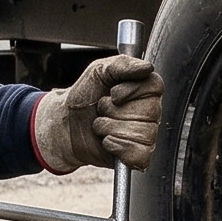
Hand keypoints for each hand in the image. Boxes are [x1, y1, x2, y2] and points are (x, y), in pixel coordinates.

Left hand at [33, 54, 164, 172]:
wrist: (65, 123)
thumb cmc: (85, 97)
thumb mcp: (98, 71)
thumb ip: (123, 65)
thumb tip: (148, 68)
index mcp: (145, 90)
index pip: (156, 87)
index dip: (132, 90)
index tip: (113, 93)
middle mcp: (150, 112)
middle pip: (149, 112)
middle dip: (115, 110)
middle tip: (102, 110)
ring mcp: (146, 135)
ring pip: (141, 132)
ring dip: (110, 127)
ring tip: (101, 125)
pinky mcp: (138, 156)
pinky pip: (139, 153)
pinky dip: (117, 146)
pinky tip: (107, 141)